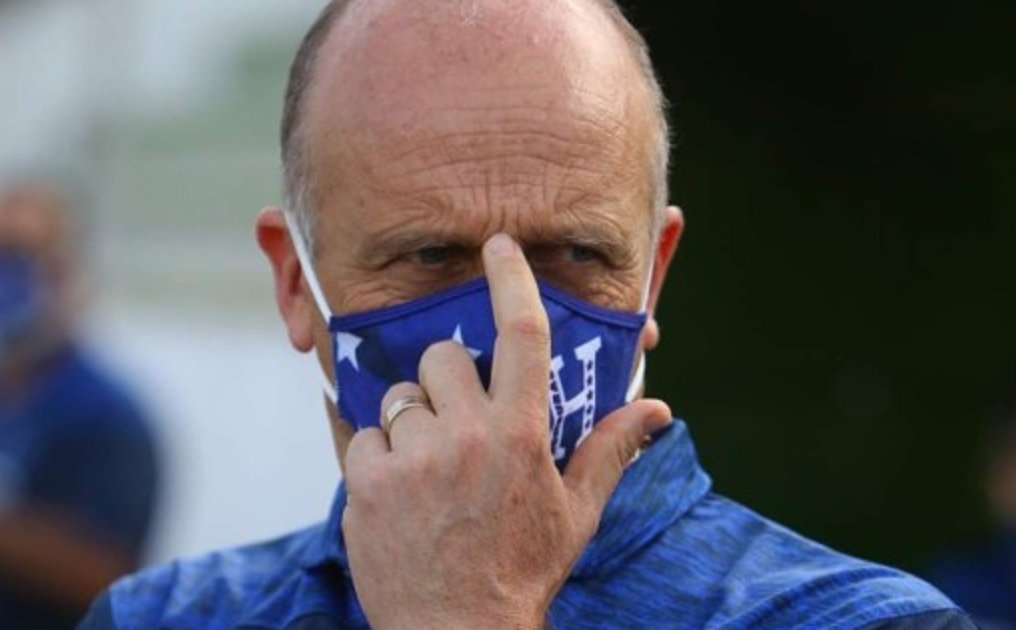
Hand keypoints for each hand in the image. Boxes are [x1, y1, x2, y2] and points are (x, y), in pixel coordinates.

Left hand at [341, 233, 672, 629]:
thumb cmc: (522, 570)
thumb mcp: (576, 513)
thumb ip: (609, 450)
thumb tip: (658, 412)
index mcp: (522, 434)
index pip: (523, 334)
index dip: (510, 280)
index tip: (498, 246)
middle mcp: (466, 435)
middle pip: (445, 356)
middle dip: (450, 376)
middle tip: (458, 417)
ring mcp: (412, 458)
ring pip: (399, 394)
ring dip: (412, 418)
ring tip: (427, 464)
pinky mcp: (365, 482)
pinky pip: (357, 429)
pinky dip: (373, 448)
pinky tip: (393, 481)